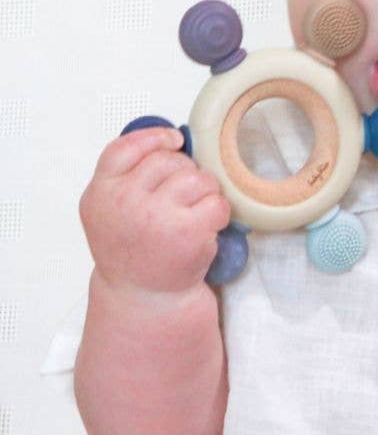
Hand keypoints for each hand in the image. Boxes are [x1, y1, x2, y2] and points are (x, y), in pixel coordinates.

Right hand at [79, 125, 231, 295]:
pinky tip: (204, 228)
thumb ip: (127, 175)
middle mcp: (125, 202)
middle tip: (183, 197)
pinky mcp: (187, 232)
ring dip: (205, 192)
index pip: (125, 148)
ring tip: (194, 212)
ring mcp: (156, 216)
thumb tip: (170, 140)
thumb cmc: (132, 249)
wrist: (144, 297)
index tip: (174, 140)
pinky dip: (219, 214)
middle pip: (169, 160)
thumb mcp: (108, 210)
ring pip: (199, 178)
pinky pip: (218, 203)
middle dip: (185, 172)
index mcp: (101, 193)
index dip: (154, 137)